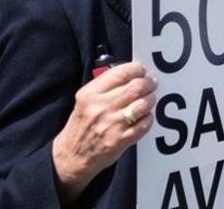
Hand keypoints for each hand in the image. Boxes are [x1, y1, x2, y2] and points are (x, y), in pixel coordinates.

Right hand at [52, 62, 156, 204]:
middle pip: (137, 86)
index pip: (121, 73)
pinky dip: (148, 117)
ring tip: (148, 99)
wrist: (72, 155)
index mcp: (90, 94)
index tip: (142, 70)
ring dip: (151, 99)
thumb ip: (105, 85)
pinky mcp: (122, 139)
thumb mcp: (85, 99)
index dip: (138, 69)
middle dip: (149, 82)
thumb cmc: (82, 124)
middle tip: (151, 83)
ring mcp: (112, 124)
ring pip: (144, 103)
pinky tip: (144, 116)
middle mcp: (101, 107)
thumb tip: (132, 73)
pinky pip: (146, 122)